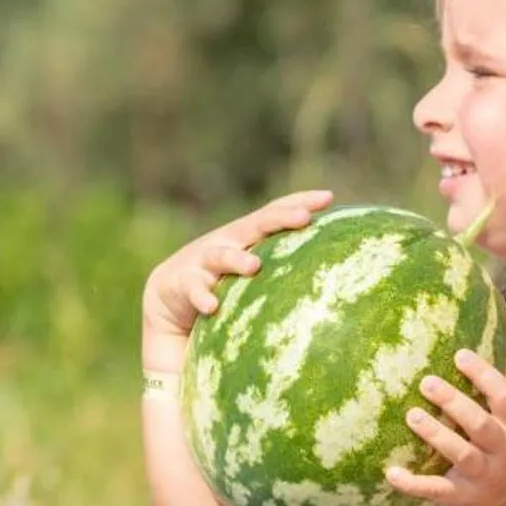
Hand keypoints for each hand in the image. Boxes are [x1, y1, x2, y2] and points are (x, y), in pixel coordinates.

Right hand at [141, 190, 334, 367]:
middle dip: (279, 219)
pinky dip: (203, 297)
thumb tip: (335, 280)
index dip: (300, 201)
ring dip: (237, 260)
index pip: (275, 213)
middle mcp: (227, 242)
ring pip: (221, 256)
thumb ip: (282, 268)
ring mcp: (203, 261)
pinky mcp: (182, 283)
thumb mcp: (252, 274)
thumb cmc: (225, 285)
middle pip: (254, 225)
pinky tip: (213, 307)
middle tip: (304, 218)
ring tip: (254, 266)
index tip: (328, 197)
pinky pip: (194, 290)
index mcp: (247, 237)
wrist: (170, 297)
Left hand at [385, 351, 505, 505]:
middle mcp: (503, 452)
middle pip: (480, 424)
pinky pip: (437, 490)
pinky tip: (392, 473)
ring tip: (412, 416)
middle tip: (426, 382)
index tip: (460, 355)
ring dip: (436, 435)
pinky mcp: (462, 497)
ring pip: (460, 454)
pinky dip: (414, 484)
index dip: (484, 375)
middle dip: (454, 402)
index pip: (505, 398)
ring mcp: (482, 477)